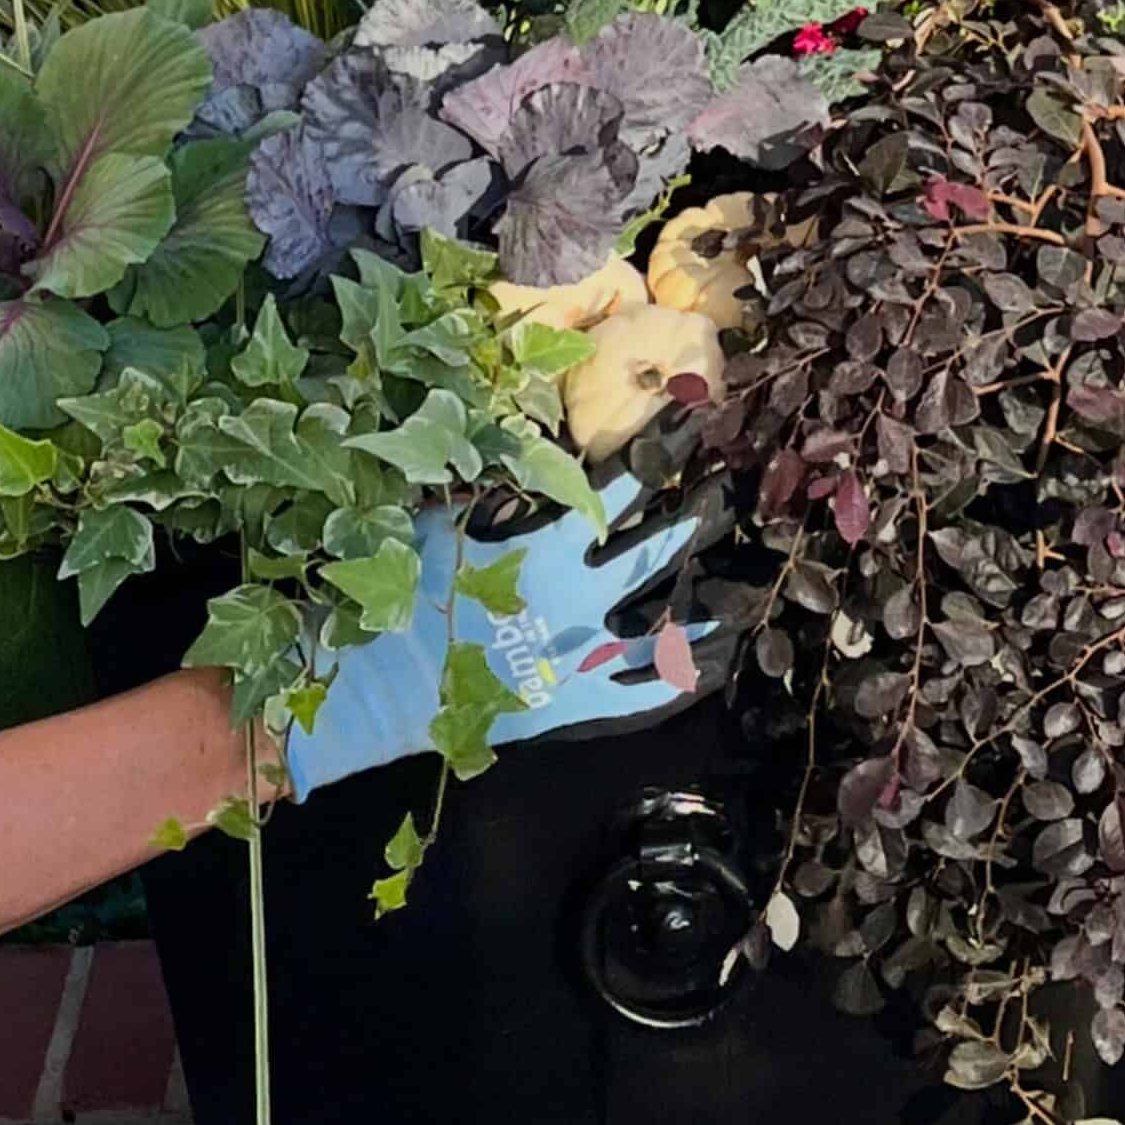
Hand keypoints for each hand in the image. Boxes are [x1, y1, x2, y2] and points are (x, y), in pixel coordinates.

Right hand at [287, 467, 730, 800]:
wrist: (383, 686)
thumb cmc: (403, 597)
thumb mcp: (437, 529)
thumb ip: (483, 498)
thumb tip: (507, 457)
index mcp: (546, 547)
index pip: (617, 486)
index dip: (658, 451)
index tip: (694, 421)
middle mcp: (578, 597)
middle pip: (652, 553)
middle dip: (692, 523)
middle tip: (726, 498)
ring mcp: (581, 655)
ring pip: (658, 627)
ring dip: (699, 609)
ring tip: (741, 595)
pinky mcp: (574, 703)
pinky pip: (637, 695)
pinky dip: (674, 682)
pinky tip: (706, 669)